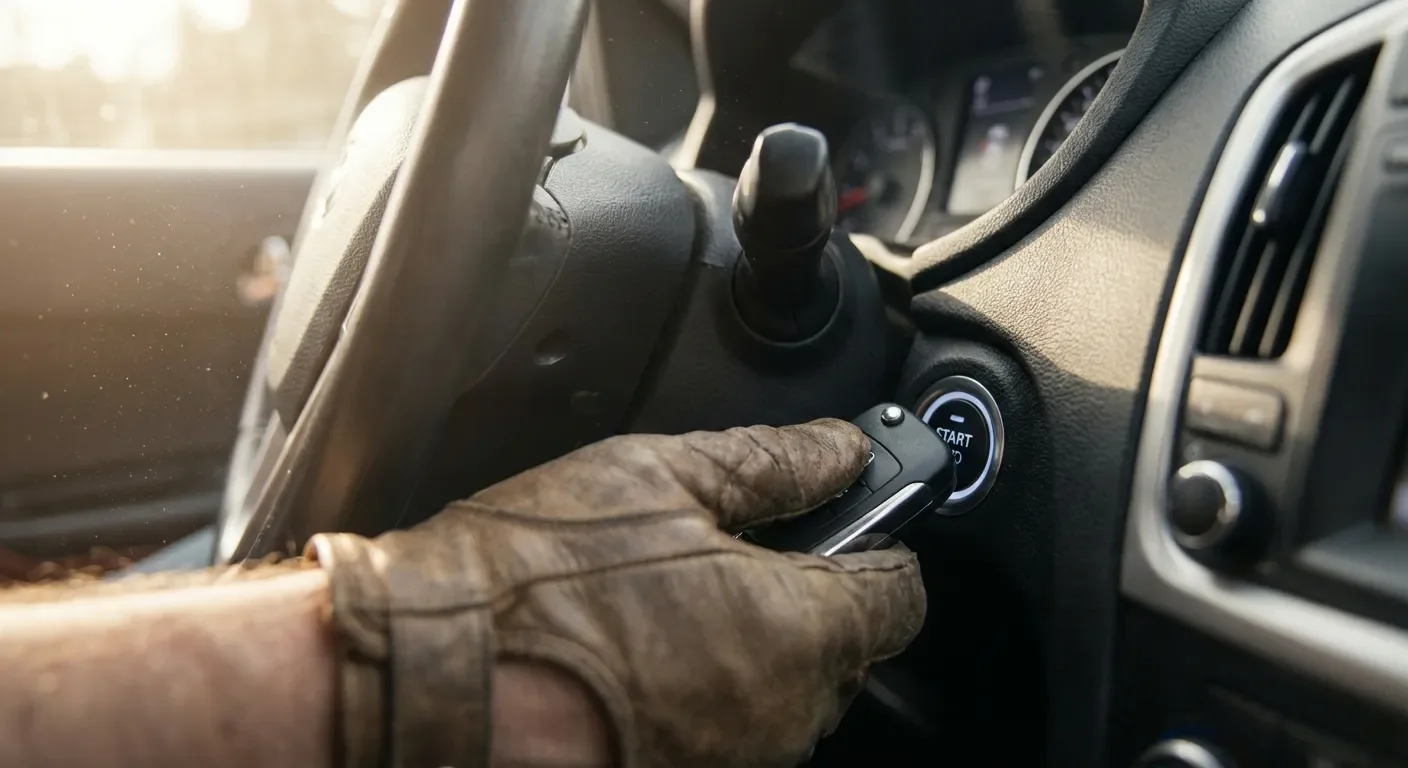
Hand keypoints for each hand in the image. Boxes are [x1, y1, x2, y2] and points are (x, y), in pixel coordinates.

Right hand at [310, 419, 926, 767]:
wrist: (426, 681)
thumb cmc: (526, 584)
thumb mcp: (657, 478)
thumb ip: (773, 461)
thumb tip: (839, 450)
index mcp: (795, 630)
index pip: (902, 594)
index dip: (881, 541)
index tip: (849, 514)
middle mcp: (779, 715)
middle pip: (846, 650)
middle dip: (809, 595)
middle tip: (729, 545)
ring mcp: (731, 762)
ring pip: (781, 696)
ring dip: (750, 646)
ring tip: (662, 596)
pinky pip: (724, 731)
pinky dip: (701, 691)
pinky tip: (635, 650)